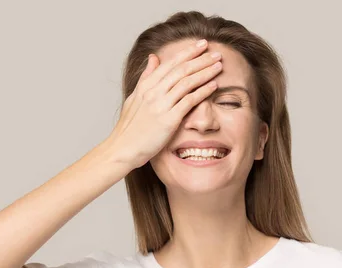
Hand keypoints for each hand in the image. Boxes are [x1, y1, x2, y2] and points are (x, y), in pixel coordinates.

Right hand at [105, 39, 222, 169]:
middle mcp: (153, 92)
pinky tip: (214, 86)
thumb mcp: (134, 97)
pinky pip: (189, 101)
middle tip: (217, 52)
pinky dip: (203, 91)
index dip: (188, 52)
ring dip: (205, 72)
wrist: (123, 148)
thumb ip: (146, 77)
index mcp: (146, 85)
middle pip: (182, 69)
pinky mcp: (169, 119)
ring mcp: (161, 105)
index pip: (171, 63)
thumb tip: (153, 57)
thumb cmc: (129, 127)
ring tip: (219, 65)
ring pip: (187, 82)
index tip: (202, 44)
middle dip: (201, 59)